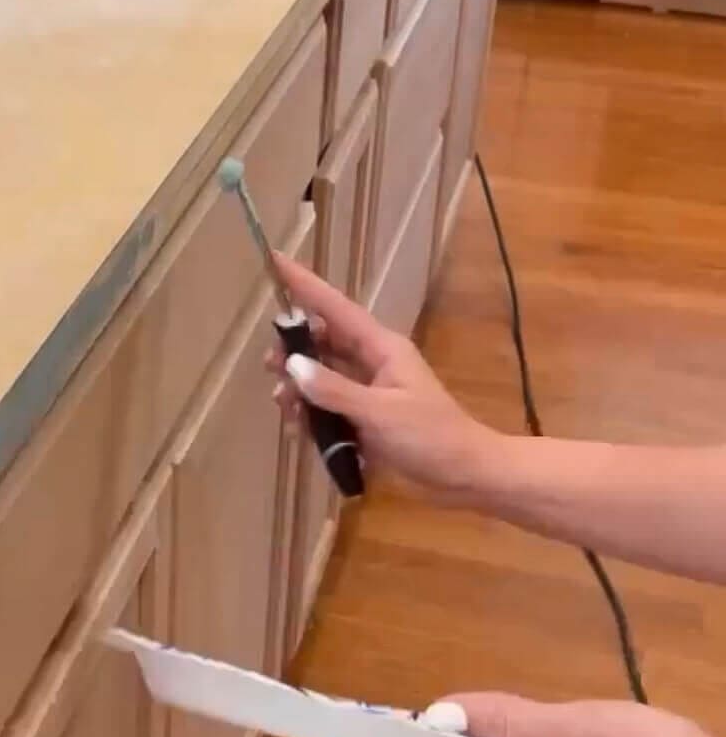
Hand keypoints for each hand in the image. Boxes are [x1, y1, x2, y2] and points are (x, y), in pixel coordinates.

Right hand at [267, 253, 497, 503]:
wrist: (465, 474)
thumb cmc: (430, 436)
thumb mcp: (379, 412)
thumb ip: (334, 389)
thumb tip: (294, 366)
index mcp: (382, 348)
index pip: (335, 308)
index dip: (305, 285)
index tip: (275, 261)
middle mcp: (373, 363)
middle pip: (323, 342)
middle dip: (293, 350)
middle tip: (270, 367)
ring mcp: (369, 391)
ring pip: (322, 376)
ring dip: (300, 388)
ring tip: (285, 407)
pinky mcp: (366, 418)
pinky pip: (329, 406)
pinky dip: (312, 413)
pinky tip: (300, 430)